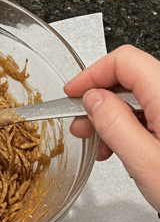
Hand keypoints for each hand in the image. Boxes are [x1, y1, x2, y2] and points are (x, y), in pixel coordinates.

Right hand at [64, 44, 159, 209]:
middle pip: (131, 76)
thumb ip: (115, 124)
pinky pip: (152, 111)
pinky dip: (130, 126)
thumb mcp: (143, 160)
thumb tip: (92, 99)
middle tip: (80, 126)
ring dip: (113, 117)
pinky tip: (120, 149)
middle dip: (99, 100)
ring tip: (100, 146)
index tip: (70, 95)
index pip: (125, 62)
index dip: (92, 75)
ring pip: (139, 96)